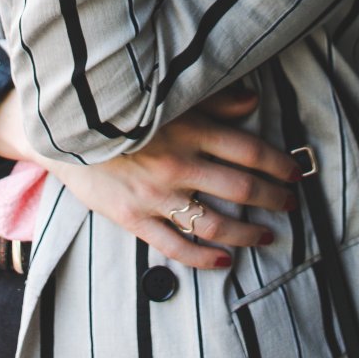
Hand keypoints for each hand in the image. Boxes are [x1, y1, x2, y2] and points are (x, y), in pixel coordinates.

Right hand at [42, 90, 301, 269]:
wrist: (64, 128)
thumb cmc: (120, 107)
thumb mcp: (167, 96)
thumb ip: (213, 101)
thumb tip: (253, 102)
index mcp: (189, 129)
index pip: (248, 150)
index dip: (277, 163)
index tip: (295, 173)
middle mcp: (178, 163)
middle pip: (240, 187)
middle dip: (273, 198)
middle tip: (290, 204)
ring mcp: (157, 195)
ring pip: (216, 223)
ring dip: (248, 232)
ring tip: (268, 235)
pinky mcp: (134, 218)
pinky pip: (176, 246)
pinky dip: (204, 259)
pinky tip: (225, 262)